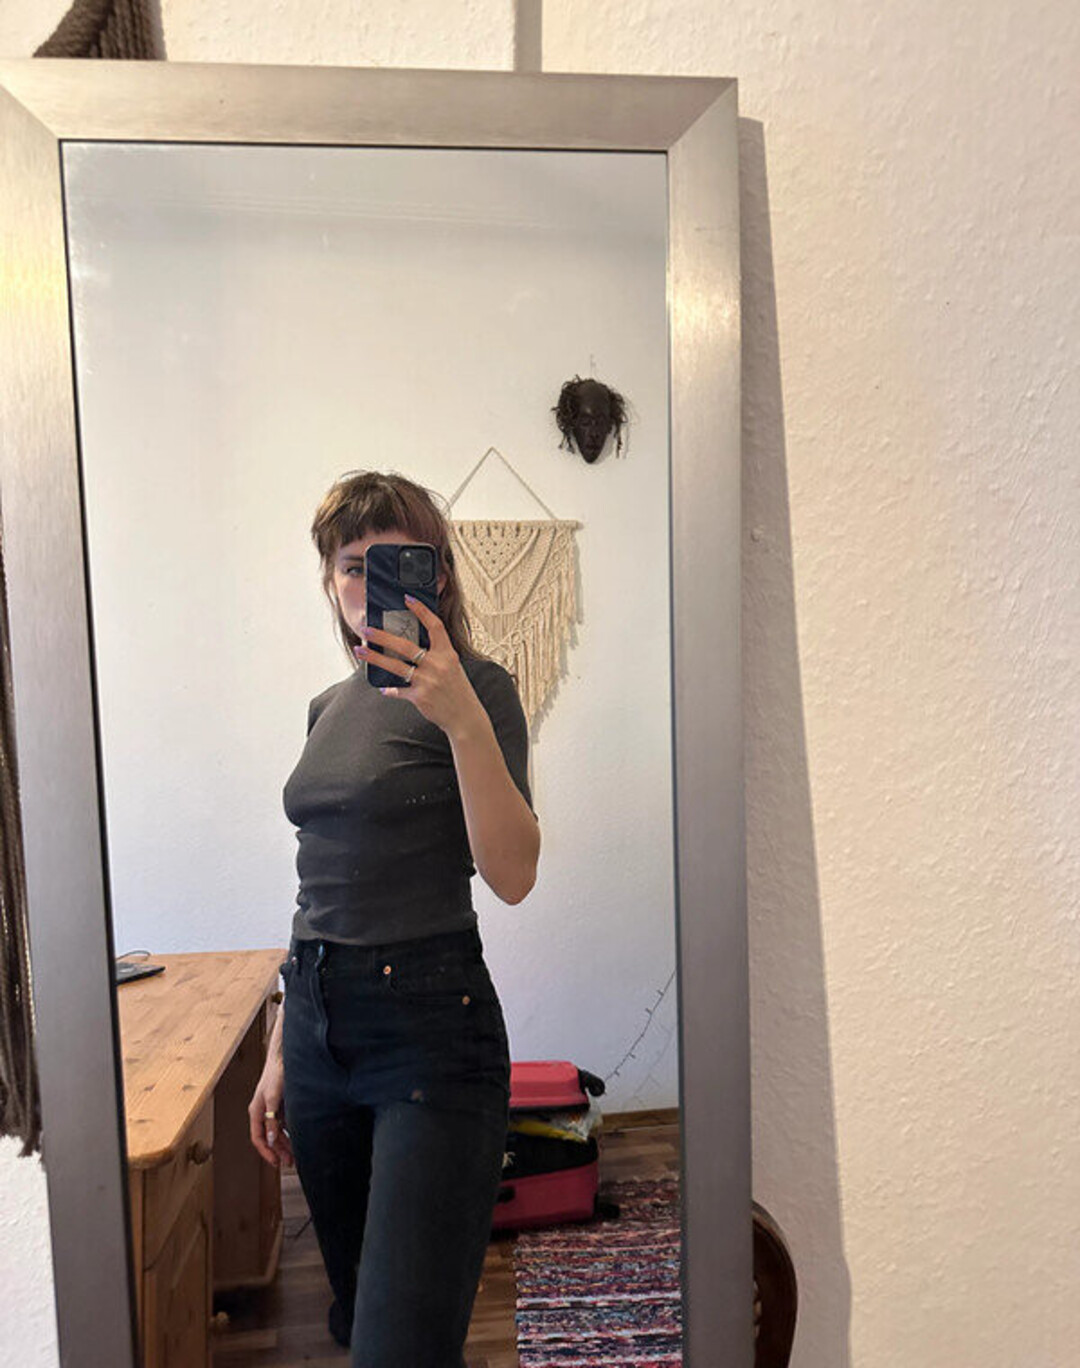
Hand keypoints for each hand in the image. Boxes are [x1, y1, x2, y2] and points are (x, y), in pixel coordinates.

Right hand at [248, 1061, 293, 1168]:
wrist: (284, 1056)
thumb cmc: (276, 1073)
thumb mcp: (273, 1097)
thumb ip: (271, 1118)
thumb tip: (271, 1139)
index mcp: (256, 1111)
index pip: (258, 1138)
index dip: (266, 1152)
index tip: (275, 1163)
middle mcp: (263, 1112)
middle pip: (269, 1137)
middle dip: (277, 1151)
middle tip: (289, 1163)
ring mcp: (272, 1109)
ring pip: (277, 1132)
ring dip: (284, 1144)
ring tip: (294, 1155)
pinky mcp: (281, 1105)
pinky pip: (284, 1124)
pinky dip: (290, 1133)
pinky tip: (298, 1139)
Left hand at [354, 596, 484, 736]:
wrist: (465, 716)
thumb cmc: (457, 690)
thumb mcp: (452, 666)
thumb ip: (436, 655)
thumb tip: (411, 646)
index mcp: (447, 653)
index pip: (434, 626)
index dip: (421, 610)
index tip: (408, 599)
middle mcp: (437, 665)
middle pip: (405, 645)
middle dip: (382, 636)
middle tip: (366, 630)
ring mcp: (428, 681)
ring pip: (396, 666)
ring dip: (375, 658)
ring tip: (360, 651)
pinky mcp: (420, 697)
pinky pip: (399, 690)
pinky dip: (390, 689)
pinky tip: (384, 687)